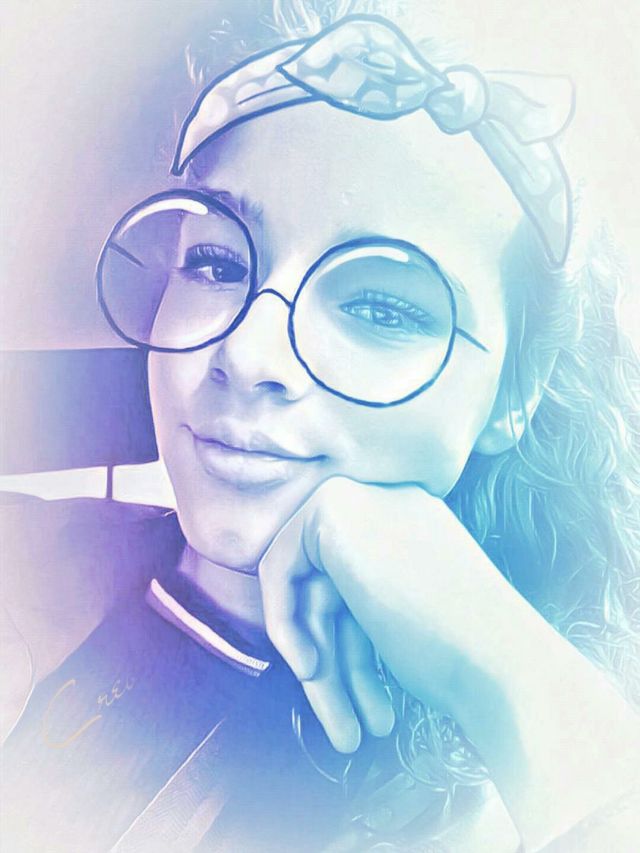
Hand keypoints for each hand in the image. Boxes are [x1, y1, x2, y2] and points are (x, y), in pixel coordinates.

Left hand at [258, 476, 639, 848]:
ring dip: (322, 666)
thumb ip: (361, 600)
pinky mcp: (334, 511)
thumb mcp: (405, 617)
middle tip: (347, 730)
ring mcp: (364, 500)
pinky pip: (280, 571)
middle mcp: (389, 502)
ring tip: (344, 734)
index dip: (349, 644)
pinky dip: (286, 624)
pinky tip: (311, 670)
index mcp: (414, 523)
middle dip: (334, 660)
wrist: (500, 660)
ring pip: (311, 592)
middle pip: (332, 588)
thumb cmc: (466, 656)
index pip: (357, 582)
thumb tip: (303, 609)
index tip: (355, 696)